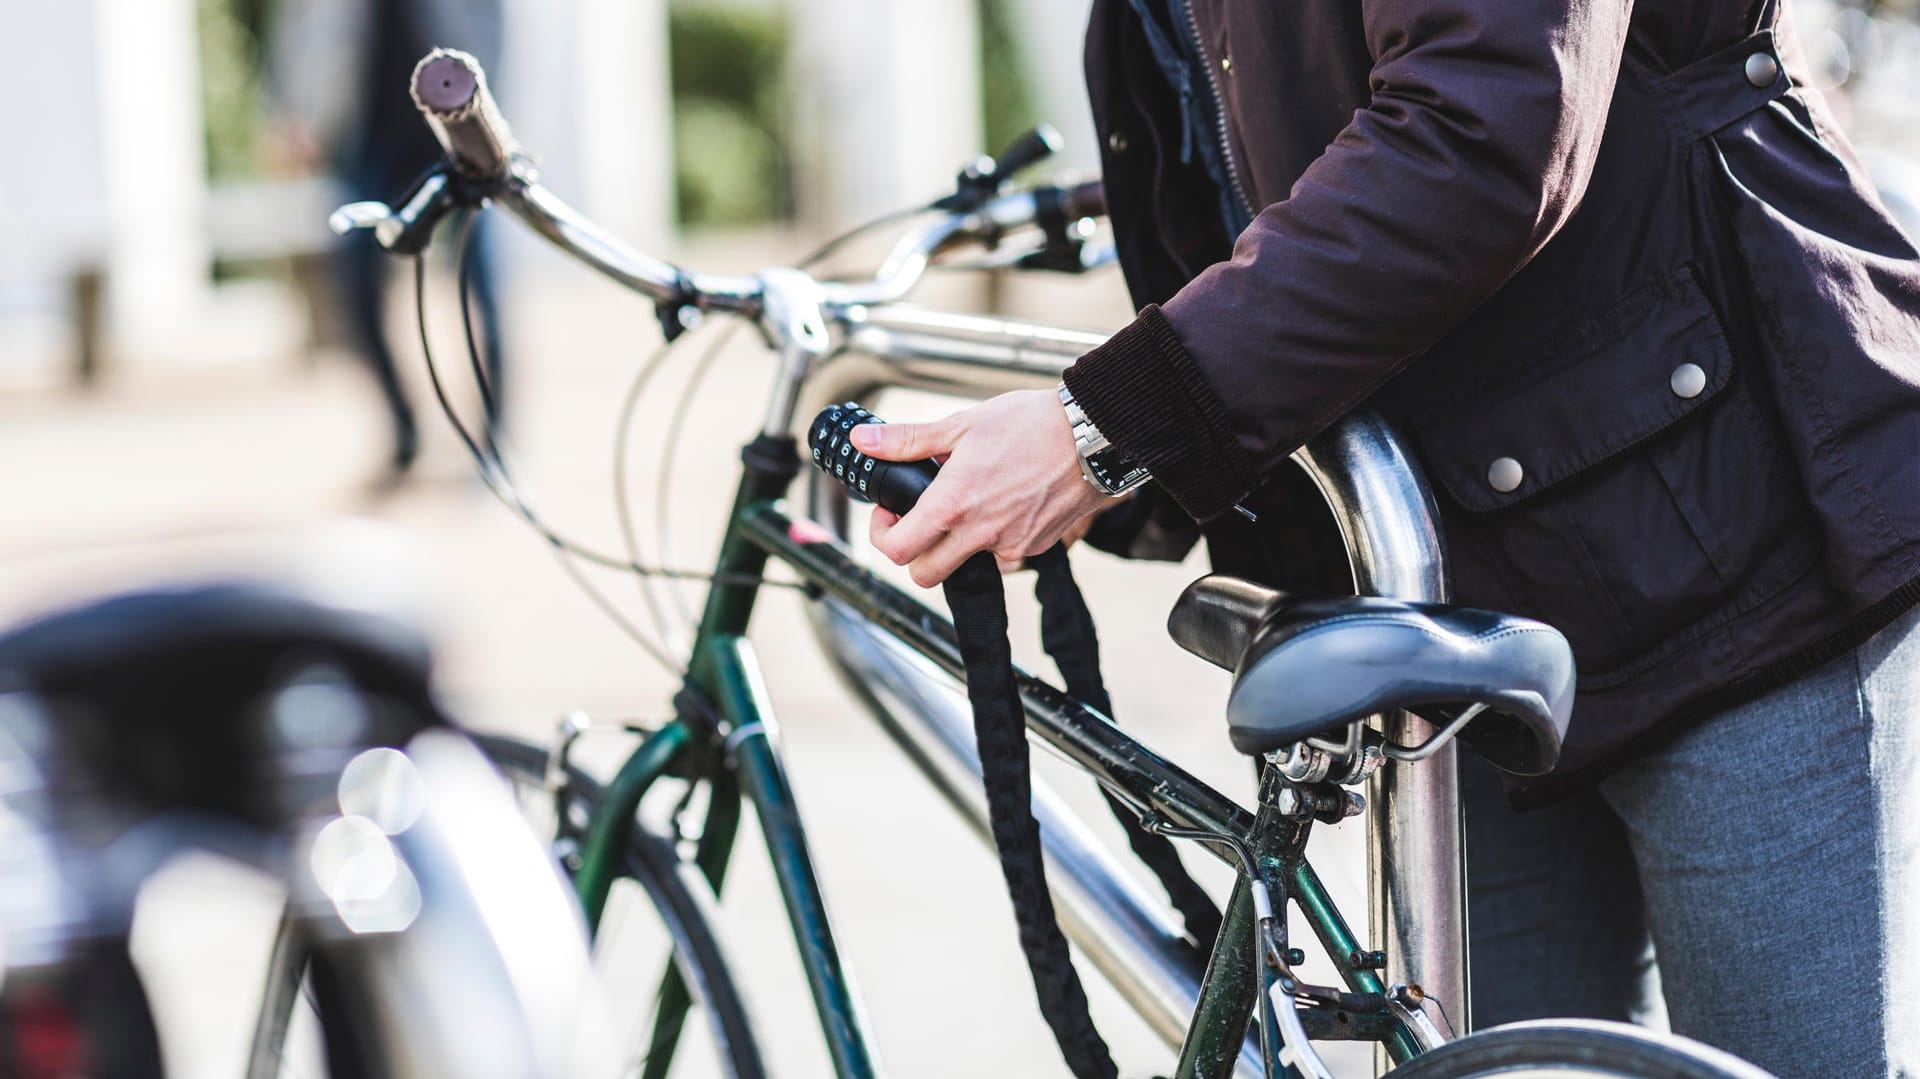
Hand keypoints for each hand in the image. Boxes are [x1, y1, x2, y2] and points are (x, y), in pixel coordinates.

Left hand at [855, 390, 1112, 586]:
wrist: (1093, 436)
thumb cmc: (1032, 425)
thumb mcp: (962, 424)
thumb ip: (909, 440)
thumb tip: (864, 440)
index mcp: (954, 504)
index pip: (898, 550)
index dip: (883, 535)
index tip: (890, 513)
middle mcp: (980, 534)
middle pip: (925, 574)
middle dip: (914, 552)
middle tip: (920, 519)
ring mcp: (1011, 546)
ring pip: (966, 564)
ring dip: (958, 543)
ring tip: (972, 500)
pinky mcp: (1037, 547)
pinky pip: (1003, 553)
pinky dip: (995, 535)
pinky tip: (1005, 500)